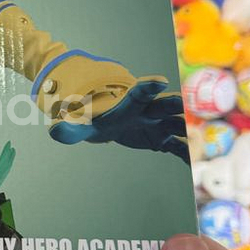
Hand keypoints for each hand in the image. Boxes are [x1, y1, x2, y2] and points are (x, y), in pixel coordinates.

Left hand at [49, 76, 187, 161]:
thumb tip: (54, 130)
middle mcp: (149, 110)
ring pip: (178, 125)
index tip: (160, 81)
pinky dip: (187, 156)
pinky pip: (178, 148)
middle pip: (166, 105)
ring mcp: (158, 124)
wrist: (106, 122)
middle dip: (175, 105)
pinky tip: (194, 168)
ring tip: (196, 143)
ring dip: (189, 132)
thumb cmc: (94, 118)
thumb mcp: (81, 124)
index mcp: (130, 102)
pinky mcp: (162, 140)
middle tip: (183, 108)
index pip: (140, 92)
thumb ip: (70, 128)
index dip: (149, 86)